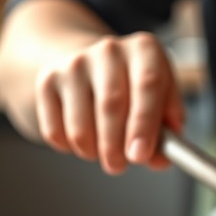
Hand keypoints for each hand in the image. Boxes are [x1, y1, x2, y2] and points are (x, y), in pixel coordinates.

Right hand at [34, 31, 185, 174]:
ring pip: (80, 126)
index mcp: (144, 50)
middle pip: (111, 106)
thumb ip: (167, 132)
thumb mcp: (162, 101)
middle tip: (119, 165)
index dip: (144, 124)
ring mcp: (75, 63)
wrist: (93, 67)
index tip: (139, 155)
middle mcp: (109, 50)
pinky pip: (55, 131)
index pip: (148, 84)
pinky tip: (85, 138)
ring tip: (104, 151)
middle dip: (116, 148)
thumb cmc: (134, 88)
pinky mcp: (47, 80)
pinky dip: (70, 148)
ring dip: (93, 151)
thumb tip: (160, 159)